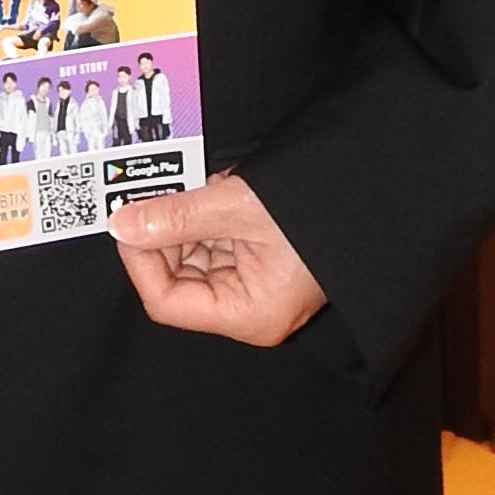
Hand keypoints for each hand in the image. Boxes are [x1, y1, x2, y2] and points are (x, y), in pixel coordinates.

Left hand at [109, 171, 327, 347]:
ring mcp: (257, 285)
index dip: (140, 261)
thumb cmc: (319, 206)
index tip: (127, 221)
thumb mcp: (236, 207)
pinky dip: (206, 216)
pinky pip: (216, 243)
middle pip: (178, 279)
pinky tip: (215, 188)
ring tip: (196, 184)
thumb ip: (174, 216)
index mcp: (249, 314)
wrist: (370, 180)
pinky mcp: (262, 262)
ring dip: (184, 220)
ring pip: (194, 256)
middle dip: (161, 235)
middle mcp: (251, 309)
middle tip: (151, 192)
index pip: (166, 302)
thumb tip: (124, 224)